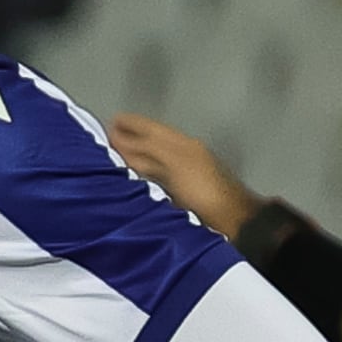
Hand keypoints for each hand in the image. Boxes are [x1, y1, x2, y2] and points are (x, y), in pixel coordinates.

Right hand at [104, 113, 259, 239]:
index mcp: (182, 145)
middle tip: (109, 138)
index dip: (132, 125)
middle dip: (130, 139)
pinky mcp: (182, 197)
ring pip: (153, 162)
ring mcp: (183, 177)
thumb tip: (120, 140)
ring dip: (135, 158)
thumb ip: (146, 150)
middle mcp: (182, 157)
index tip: (114, 121)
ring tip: (115, 159)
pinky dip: (142, 177)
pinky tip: (134, 184)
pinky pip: (156, 180)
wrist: (231, 220)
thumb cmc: (206, 192)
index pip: (151, 129)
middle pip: (151, 143)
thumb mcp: (173, 163)